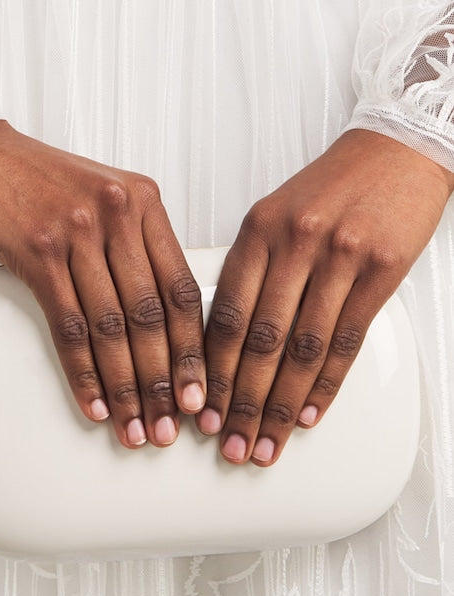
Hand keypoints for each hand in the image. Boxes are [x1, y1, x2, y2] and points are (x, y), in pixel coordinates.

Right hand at [0, 120, 206, 449]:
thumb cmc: (30, 177)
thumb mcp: (97, 194)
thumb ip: (130, 240)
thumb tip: (156, 312)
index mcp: (141, 200)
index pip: (179, 286)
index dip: (193, 348)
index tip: (198, 393)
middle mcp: (116, 212)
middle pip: (151, 313)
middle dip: (163, 381)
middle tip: (170, 427)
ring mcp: (76, 231)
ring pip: (112, 326)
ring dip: (126, 387)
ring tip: (134, 428)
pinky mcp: (36, 250)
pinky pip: (68, 324)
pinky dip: (83, 372)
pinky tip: (93, 403)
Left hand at [198, 128, 453, 466]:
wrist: (396, 151)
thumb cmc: (331, 187)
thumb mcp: (274, 213)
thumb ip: (249, 267)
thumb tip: (220, 336)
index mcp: (257, 229)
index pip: (223, 312)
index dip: (208, 368)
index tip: (199, 406)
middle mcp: (294, 243)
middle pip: (258, 339)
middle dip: (239, 400)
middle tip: (226, 442)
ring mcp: (339, 257)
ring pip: (301, 348)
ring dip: (279, 405)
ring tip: (265, 443)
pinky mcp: (381, 271)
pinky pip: (348, 340)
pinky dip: (326, 384)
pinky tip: (308, 414)